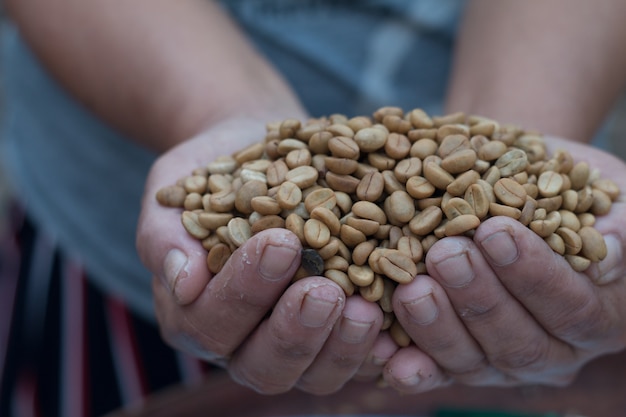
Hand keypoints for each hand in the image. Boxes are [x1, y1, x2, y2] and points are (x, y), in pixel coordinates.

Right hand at [136, 118, 382, 394]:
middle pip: (265, 364)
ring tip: (367, 308)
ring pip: (316, 374)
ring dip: (342, 347)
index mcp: (197, 313)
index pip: (213, 321)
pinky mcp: (336, 332)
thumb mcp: (176, 190)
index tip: (280, 242)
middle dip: (295, 331)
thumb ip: (166, 236)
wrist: (256, 149)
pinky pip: (359, 357)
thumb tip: (182, 284)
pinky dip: (381, 346)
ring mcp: (294, 341)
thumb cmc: (211, 170)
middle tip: (324, 290)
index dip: (245, 290)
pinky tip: (400, 324)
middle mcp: (244, 340)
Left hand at [382, 136, 625, 392]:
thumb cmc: (563, 190)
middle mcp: (548, 350)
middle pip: (517, 342)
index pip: (570, 306)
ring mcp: (497, 360)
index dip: (533, 273)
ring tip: (409, 288)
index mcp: (595, 315)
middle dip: (478, 299)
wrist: (516, 192)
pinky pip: (430, 373)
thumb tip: (605, 252)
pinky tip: (379, 348)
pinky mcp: (453, 361)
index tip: (496, 231)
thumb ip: (614, 228)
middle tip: (445, 255)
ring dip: (435, 328)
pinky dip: (404, 364)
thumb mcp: (601, 195)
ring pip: (469, 361)